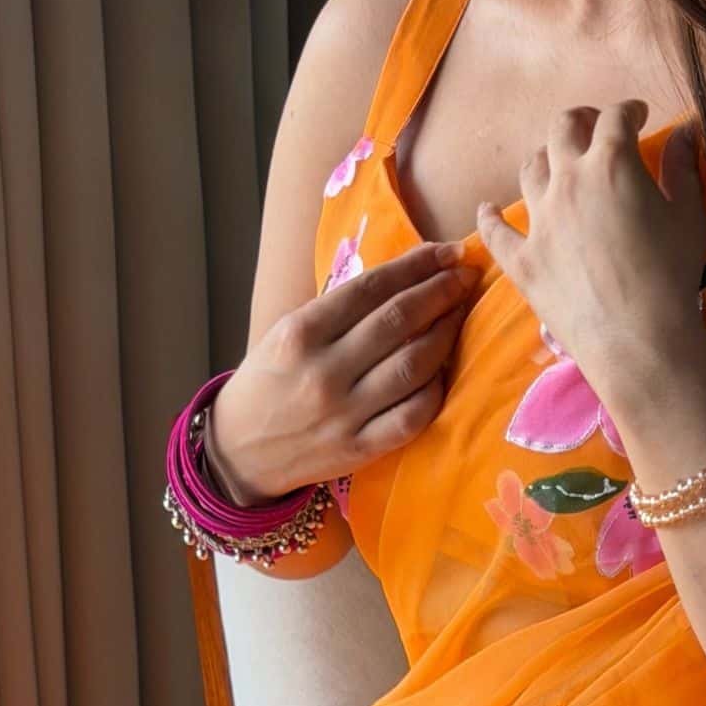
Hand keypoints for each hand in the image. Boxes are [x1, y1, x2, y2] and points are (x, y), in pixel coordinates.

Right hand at [208, 242, 479, 504]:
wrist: (240, 453)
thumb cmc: (268, 383)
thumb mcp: (287, 334)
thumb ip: (337, 312)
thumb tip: (403, 280)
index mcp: (301, 333)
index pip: (371, 288)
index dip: (416, 265)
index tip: (446, 251)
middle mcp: (324, 371)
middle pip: (398, 321)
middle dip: (440, 291)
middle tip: (465, 275)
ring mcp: (344, 413)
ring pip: (413, 366)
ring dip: (446, 334)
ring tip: (460, 313)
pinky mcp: (360, 449)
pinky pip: (413, 415)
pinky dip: (436, 388)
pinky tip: (445, 368)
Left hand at [475, 101, 705, 410]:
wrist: (637, 339)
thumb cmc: (672, 276)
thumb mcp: (688, 216)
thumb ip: (683, 168)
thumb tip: (686, 132)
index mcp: (612, 163)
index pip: (616, 118)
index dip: (629, 111)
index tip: (638, 118)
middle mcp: (568, 180)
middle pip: (563, 129)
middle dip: (580, 120)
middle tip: (593, 127)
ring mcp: (539, 219)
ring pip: (530, 169)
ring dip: (544, 157)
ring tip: (554, 162)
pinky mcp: (522, 258)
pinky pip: (495, 231)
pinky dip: (490, 217)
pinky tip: (487, 210)